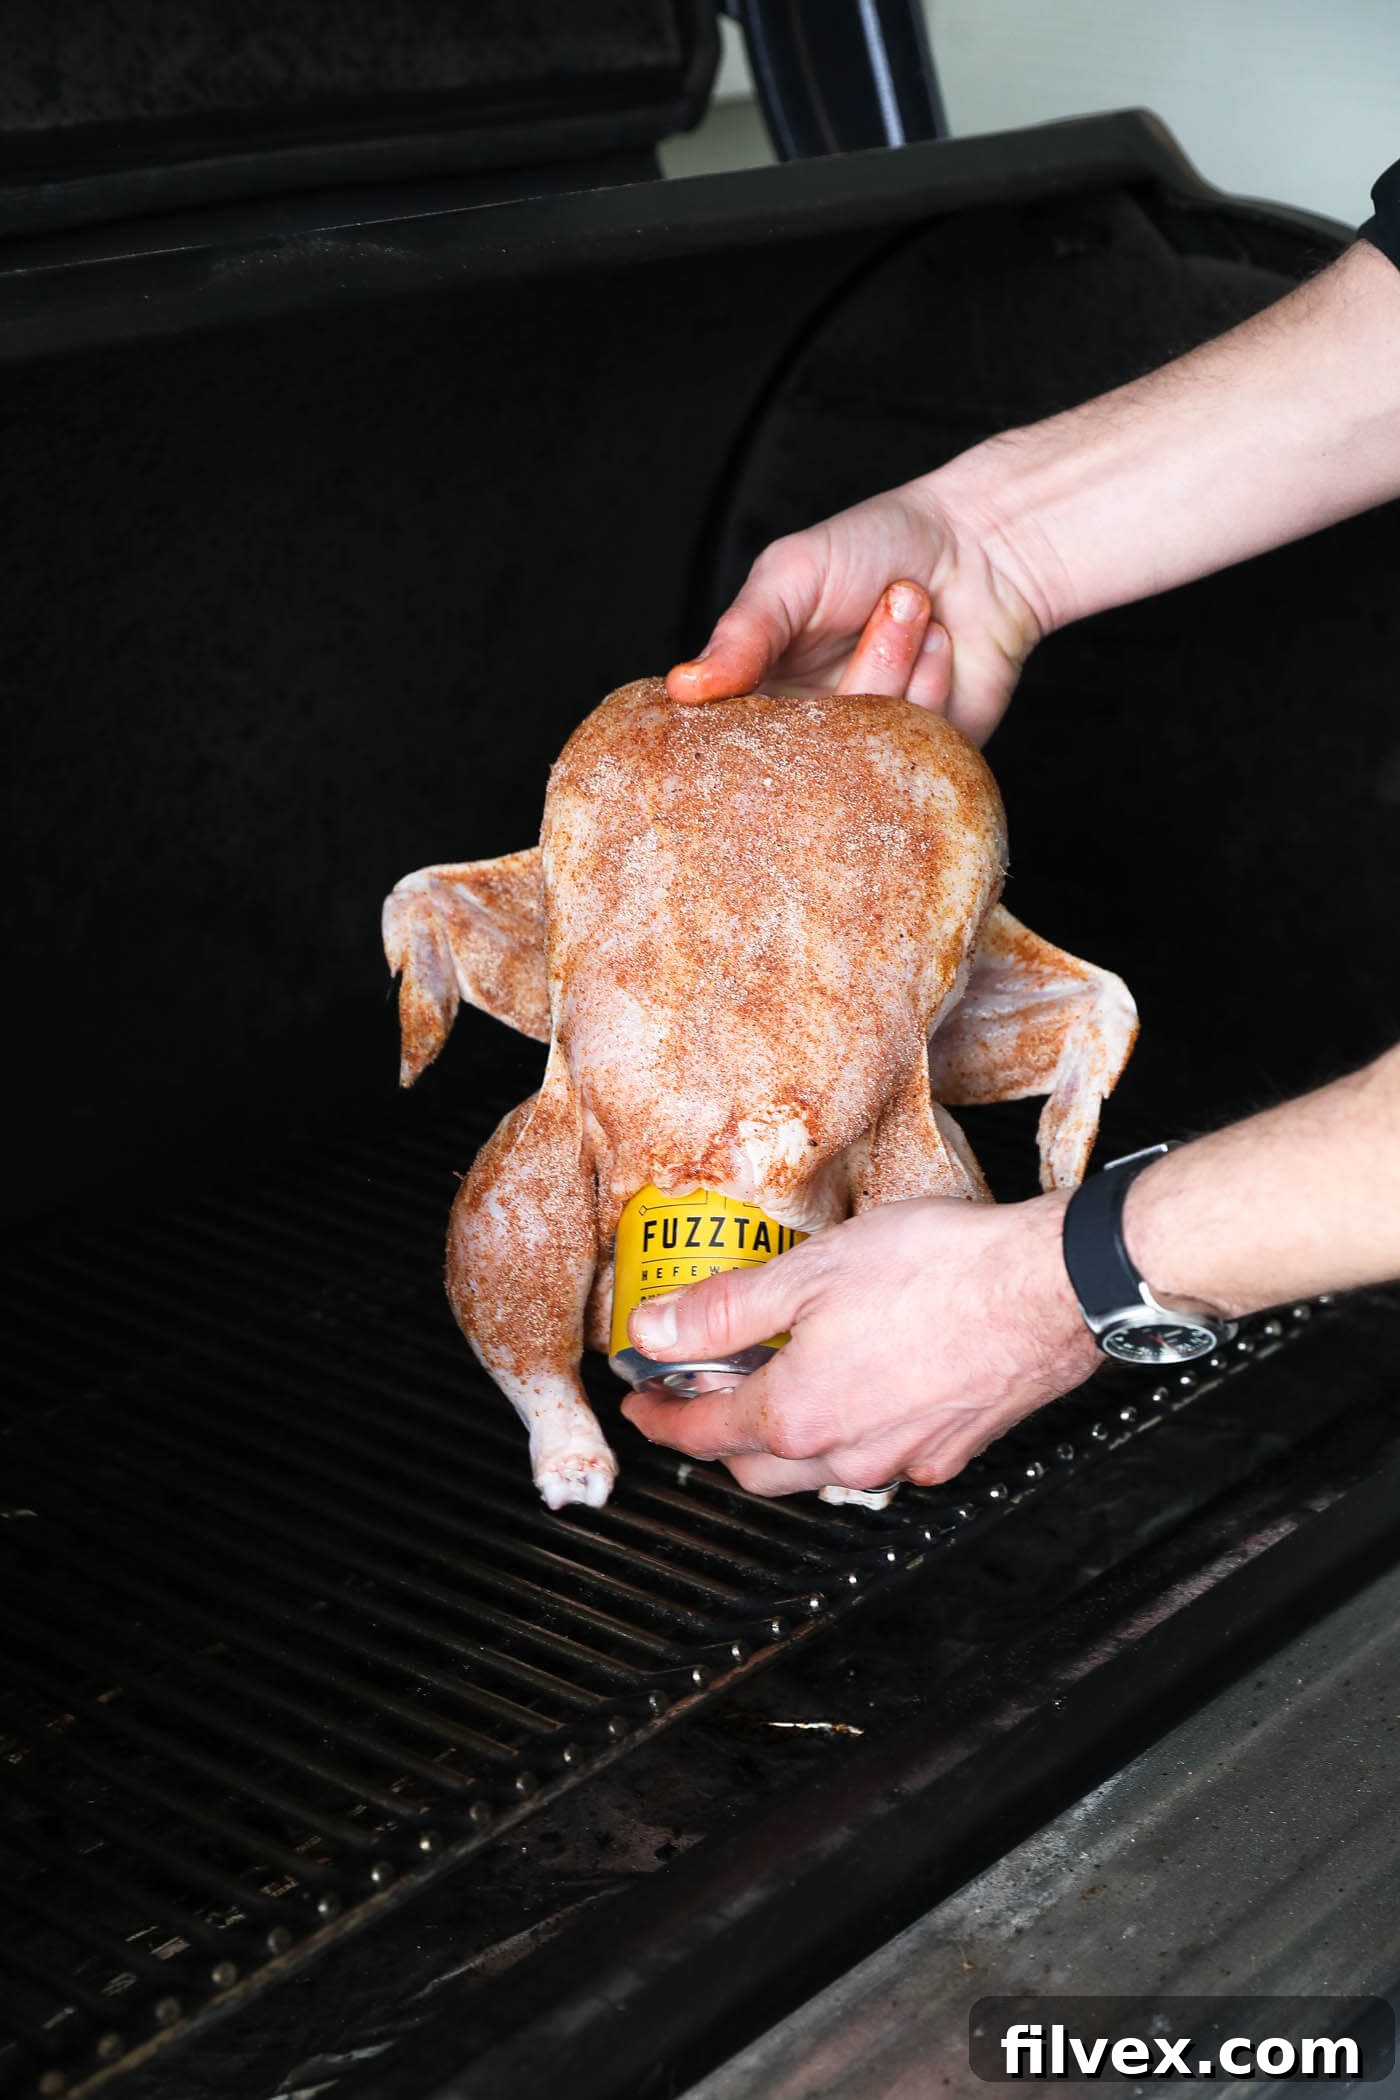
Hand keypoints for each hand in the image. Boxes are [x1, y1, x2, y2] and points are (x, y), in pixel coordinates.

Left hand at [621, 1193, 1100, 1495]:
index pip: (702, 1434)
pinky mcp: (953, 1451)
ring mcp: (904, 1459)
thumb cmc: (942, 1272)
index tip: (644, 1404)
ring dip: (787, 1441)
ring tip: (781, 1387)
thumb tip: (656, 1331)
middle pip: (756, 1468)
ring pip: (821, 1471)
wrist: (1050, 1287)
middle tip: (701, 1398)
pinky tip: (862, 1392)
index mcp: (798, 1413)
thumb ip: (723, 1310)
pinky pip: (882, 1460)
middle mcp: (847, 1454)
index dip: (661, 1417)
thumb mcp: (808, 1272)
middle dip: (718, 1439)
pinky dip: (852, 1436)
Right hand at [665, 478, 1043, 745]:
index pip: (726, 742)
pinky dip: (932, 686)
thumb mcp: (793, 572)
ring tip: (912, 603)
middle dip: (856, 665)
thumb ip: (743, 632)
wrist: (981, 550)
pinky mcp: (921, 763)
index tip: (769, 686)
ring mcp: (864, 753)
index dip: (741, 727)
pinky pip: (913, 754)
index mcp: (760, 691)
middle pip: (802, 752)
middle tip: (886, 601)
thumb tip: (683, 688)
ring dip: (896, 659)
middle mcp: (809, 733)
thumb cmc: (879, 548)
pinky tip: (940, 644)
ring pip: (862, 750)